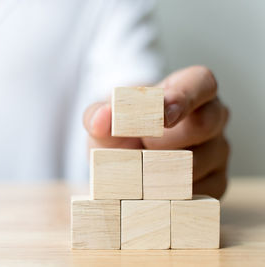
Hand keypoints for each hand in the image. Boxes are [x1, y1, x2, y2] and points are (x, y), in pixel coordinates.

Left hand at [84, 66, 229, 198]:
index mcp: (190, 88)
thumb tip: (100, 119)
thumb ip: (99, 114)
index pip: (201, 83)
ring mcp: (218, 150)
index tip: (160, 118)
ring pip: (201, 162)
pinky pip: (201, 191)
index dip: (183, 98)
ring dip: (163, 170)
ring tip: (139, 170)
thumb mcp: (106, 118)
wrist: (124, 157)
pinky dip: (172, 194)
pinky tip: (152, 190)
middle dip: (165, 140)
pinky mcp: (217, 181)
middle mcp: (211, 117)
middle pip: (204, 125)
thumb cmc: (122, 128)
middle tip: (140, 147)